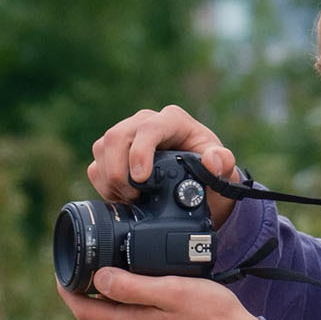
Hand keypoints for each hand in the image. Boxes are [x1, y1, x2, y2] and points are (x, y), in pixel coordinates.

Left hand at [56, 269, 260, 319]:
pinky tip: (157, 293)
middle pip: (100, 312)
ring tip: (132, 270)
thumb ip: (132, 286)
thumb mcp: (173, 291)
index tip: (63, 268)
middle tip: (97, 259)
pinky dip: (139, 306)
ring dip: (120, 296)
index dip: (67, 287)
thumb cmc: (213, 315)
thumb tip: (97, 278)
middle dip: (93, 288)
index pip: (82, 308)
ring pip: (122, 316)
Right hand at [89, 106, 240, 230]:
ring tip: (130, 198)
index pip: (149, 129)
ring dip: (110, 178)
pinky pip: (96, 164)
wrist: (200, 186)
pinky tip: (121, 197)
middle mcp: (146, 123)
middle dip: (120, 170)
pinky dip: (104, 184)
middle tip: (134, 195)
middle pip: (117, 136)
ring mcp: (127, 136)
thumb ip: (223, 163)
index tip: (141, 178)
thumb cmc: (212, 172)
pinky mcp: (113, 152)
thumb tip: (212, 161)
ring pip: (102, 148)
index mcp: (173, 121)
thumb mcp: (224, 170)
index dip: (140, 152)